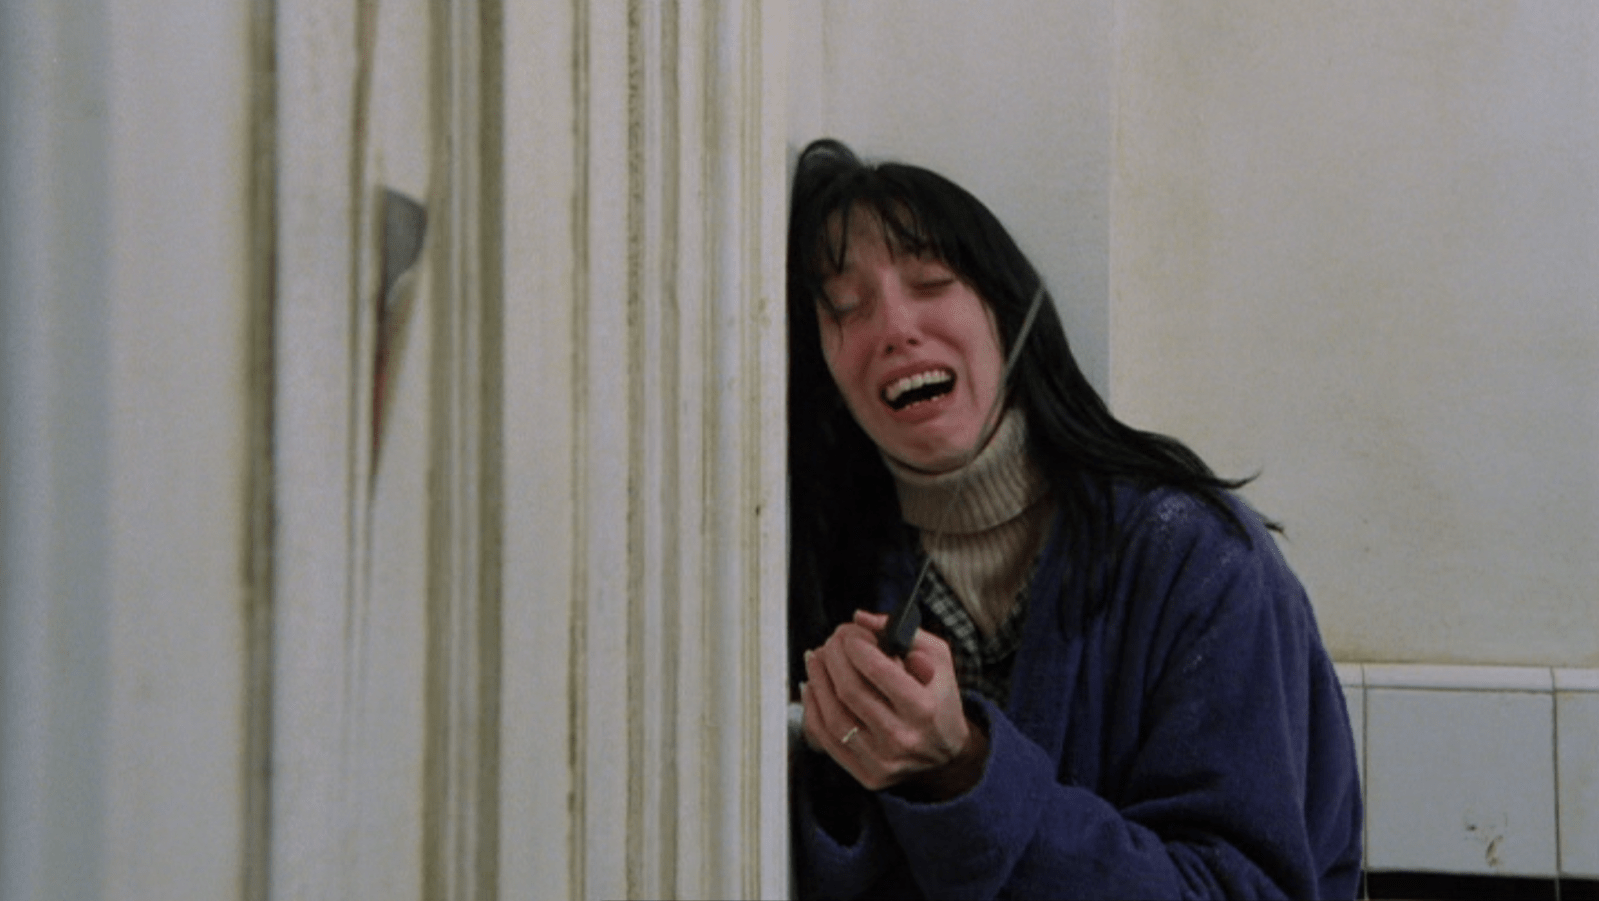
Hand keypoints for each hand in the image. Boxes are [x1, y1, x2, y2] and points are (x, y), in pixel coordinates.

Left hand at [800, 611, 987, 797]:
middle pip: (850, 691)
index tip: (850, 632)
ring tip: (817, 658)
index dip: (856, 645)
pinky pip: (826, 738)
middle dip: (834, 657)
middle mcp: (902, 737)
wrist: (946, 754)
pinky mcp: (866, 773)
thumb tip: (862, 618)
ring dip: (818, 679)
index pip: (878, 671)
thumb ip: (905, 632)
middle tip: (833, 640)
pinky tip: (813, 686)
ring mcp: (882, 759)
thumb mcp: (938, 660)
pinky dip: (813, 708)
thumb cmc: (939, 700)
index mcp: (924, 708)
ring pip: (833, 715)